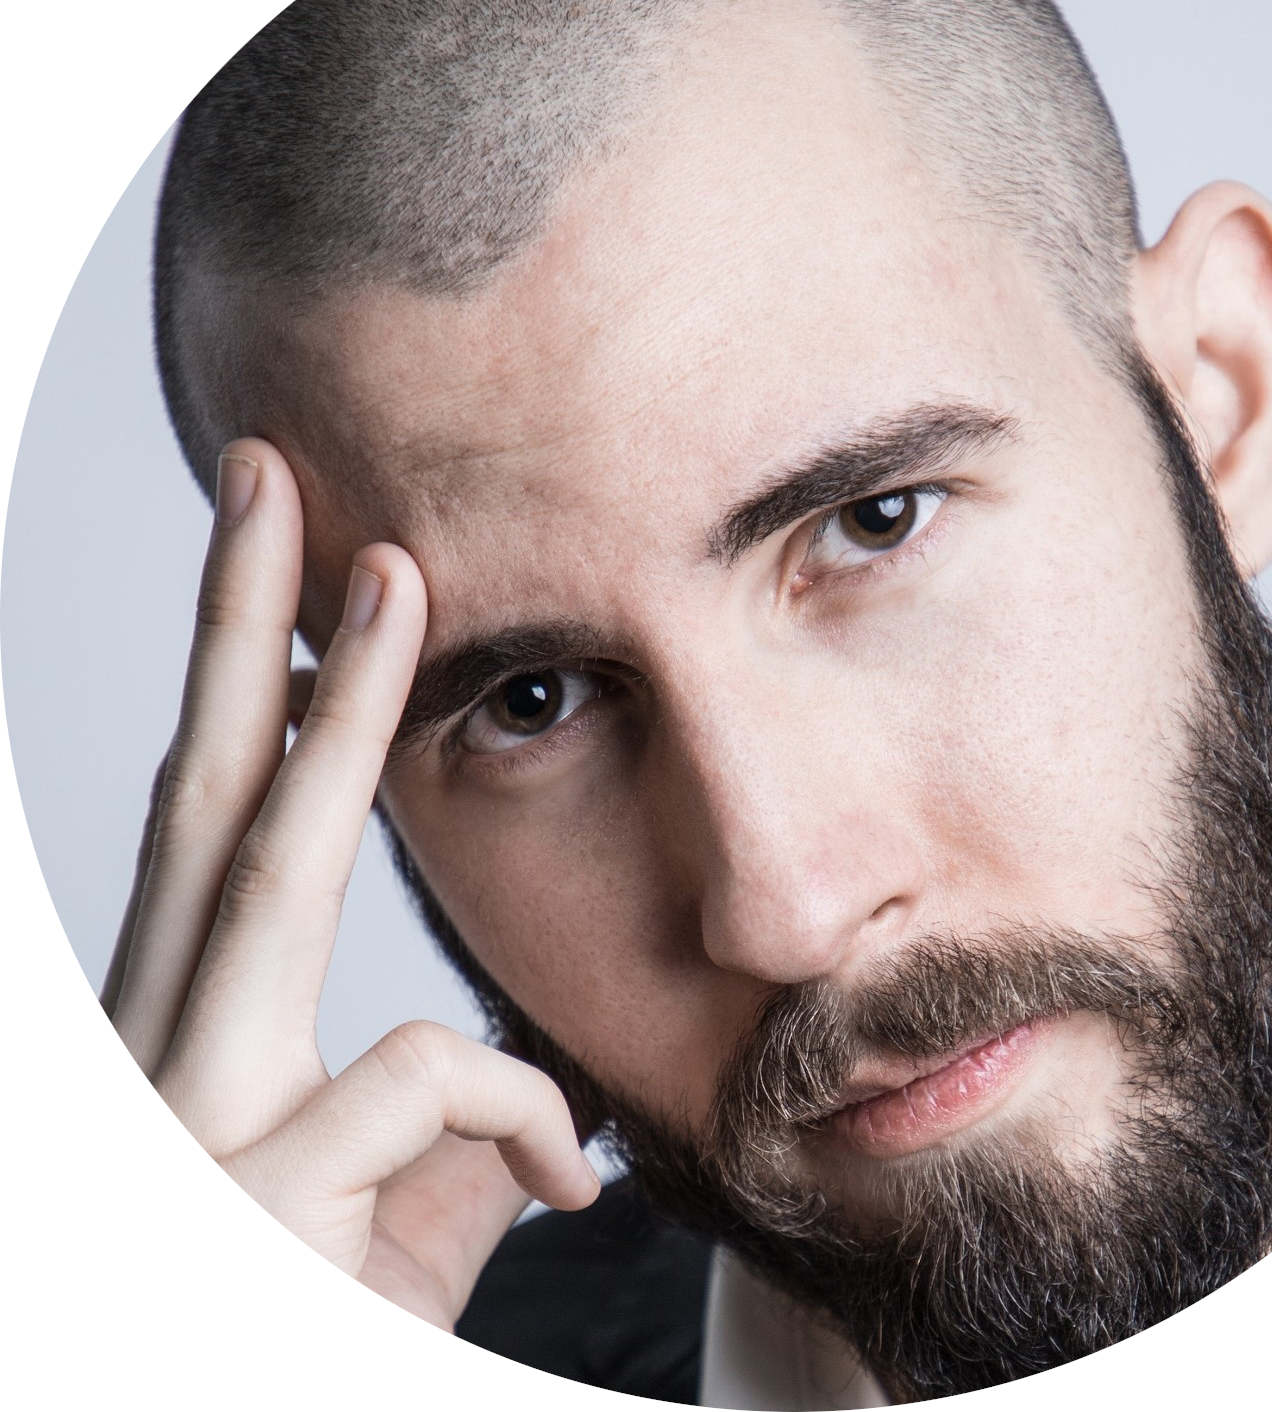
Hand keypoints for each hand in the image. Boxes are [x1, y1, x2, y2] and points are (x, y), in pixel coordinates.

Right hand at [100, 437, 598, 1329]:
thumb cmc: (331, 1340)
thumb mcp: (394, 1229)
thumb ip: (445, 1141)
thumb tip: (533, 1086)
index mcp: (201, 1053)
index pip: (221, 838)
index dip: (254, 699)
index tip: (297, 574)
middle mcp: (162, 1063)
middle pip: (203, 801)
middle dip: (240, 632)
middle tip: (271, 480)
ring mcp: (182, 1126)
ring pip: (266, 874)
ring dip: (332, 712)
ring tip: (389, 577)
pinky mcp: (240, 1205)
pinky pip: (414, 1085)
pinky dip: (517, 1118)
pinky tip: (573, 1181)